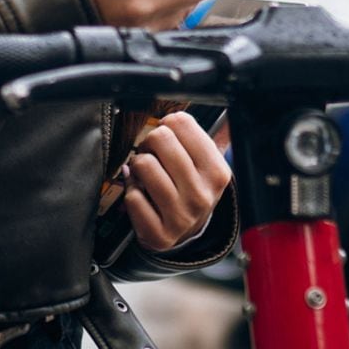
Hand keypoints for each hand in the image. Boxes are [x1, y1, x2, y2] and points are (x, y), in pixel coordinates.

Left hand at [124, 112, 232, 252]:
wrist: (187, 235)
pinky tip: (141, 195)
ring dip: (137, 166)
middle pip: (160, 138)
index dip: (167, 125)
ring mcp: (181, 216)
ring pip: (143, 165)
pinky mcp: (159, 234)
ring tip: (145, 174)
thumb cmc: (192, 189)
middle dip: (149, 142)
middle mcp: (202, 194)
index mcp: (217, 171)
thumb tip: (203, 114)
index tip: (168, 138)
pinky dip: (131, 191)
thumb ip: (207, 136)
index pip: (182, 122)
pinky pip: (132, 197)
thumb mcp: (208, 164)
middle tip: (152, 154)